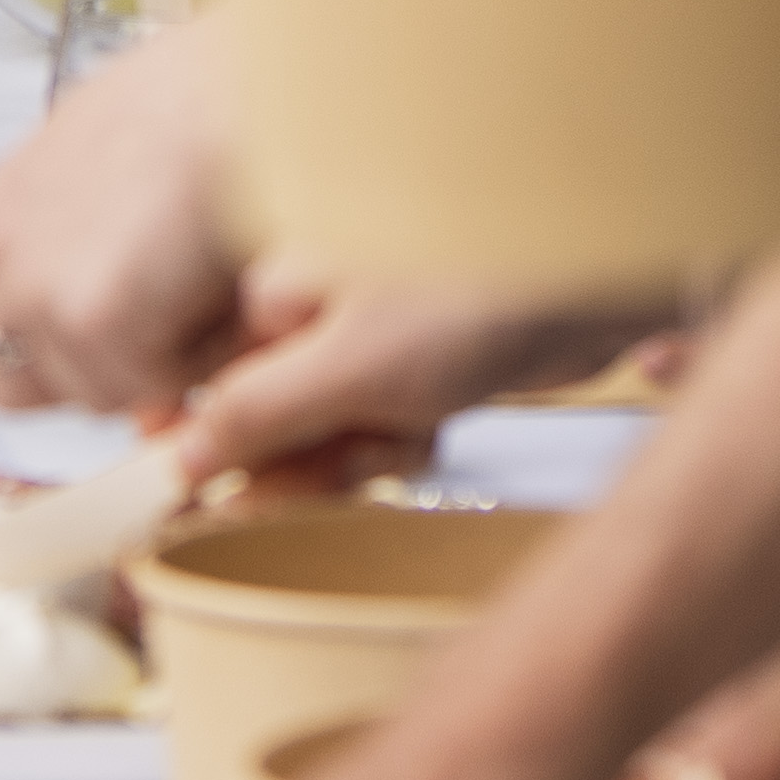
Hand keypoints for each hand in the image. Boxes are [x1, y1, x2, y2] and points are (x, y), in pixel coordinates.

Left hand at [0, 37, 248, 414]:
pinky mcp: (91, 320)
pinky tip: (232, 285)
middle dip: (85, 380)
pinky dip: (207, 354)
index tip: (83, 352)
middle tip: (160, 343)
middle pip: (6, 383)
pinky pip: (155, 385)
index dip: (23, 353)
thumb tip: (106, 266)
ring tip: (213, 287)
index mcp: (0, 207)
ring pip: (97, 393)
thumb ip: (82, 216)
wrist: (253, 81)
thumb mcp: (113, 141)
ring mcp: (35, 289)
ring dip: (161, 365)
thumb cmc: (214, 91)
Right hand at [157, 271, 665, 493]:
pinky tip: (422, 432)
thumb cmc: (476, 290)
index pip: (215, 384)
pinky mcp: (417, 357)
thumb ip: (255, 413)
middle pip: (269, 413)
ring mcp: (367, 330)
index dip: (220, 450)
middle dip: (298, 458)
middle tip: (325, 475)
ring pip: (327, 427)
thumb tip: (180, 453)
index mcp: (275, 283)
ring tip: (393, 438)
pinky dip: (398, 441)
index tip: (217, 501)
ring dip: (354, 454)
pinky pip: (379, 422)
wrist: (599, 277)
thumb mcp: (346, 370)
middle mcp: (314, 300)